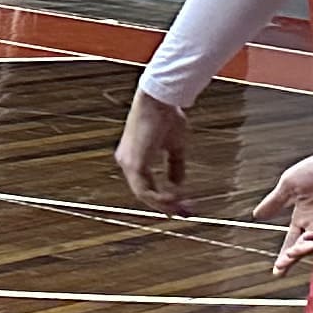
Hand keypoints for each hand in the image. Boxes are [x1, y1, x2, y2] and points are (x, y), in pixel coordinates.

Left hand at [113, 89, 192, 214]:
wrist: (160, 99)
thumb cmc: (167, 117)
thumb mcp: (174, 146)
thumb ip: (174, 166)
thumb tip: (178, 184)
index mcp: (134, 158)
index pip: (146, 185)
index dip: (164, 198)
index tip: (184, 206)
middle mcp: (126, 162)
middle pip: (144, 193)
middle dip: (166, 206)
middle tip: (186, 212)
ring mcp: (127, 163)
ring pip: (143, 194)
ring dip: (164, 204)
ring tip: (183, 207)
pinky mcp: (133, 162)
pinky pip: (144, 190)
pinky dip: (159, 197)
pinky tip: (175, 197)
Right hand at [258, 151, 312, 271]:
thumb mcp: (289, 184)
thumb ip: (274, 202)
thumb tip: (256, 215)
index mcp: (304, 217)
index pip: (292, 242)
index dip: (285, 257)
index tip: (277, 272)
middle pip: (303, 248)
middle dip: (293, 256)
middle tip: (285, 262)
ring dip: (305, 249)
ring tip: (296, 249)